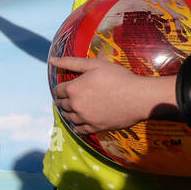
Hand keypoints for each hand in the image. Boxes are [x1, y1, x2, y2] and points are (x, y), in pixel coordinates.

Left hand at [49, 56, 163, 134]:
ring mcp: (85, 118)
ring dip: (68, 113)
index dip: (60, 88)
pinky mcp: (95, 127)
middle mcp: (75, 105)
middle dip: (63, 100)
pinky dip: (77, 126)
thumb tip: (51, 60)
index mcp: (73, 89)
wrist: (139, 97)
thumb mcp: (94, 64)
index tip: (64, 88)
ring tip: (73, 109)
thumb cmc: (118, 77)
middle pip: (62, 104)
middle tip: (68, 98)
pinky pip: (79, 129)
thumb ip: (71, 62)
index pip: (57, 90)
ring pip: (69, 117)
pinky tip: (80, 122)